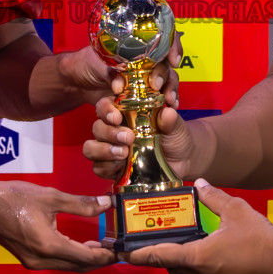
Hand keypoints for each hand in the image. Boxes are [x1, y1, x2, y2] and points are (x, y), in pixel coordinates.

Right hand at [0, 179, 116, 270]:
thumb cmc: (13, 198)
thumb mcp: (51, 196)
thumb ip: (81, 204)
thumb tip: (106, 204)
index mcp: (49, 246)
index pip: (87, 258)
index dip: (108, 255)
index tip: (123, 249)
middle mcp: (42, 260)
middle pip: (79, 267)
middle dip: (100, 259)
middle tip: (117, 248)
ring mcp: (33, 262)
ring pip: (68, 266)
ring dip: (86, 258)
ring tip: (103, 245)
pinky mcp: (28, 258)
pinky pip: (57, 263)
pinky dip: (72, 256)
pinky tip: (80, 243)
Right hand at [82, 31, 192, 180]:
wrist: (181, 160)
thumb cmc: (175, 135)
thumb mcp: (176, 125)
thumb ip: (171, 119)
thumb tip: (167, 112)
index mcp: (125, 112)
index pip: (106, 105)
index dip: (106, 109)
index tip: (117, 116)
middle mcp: (114, 128)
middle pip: (97, 126)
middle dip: (109, 132)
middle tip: (128, 137)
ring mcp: (111, 148)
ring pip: (91, 147)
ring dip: (104, 150)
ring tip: (124, 153)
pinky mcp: (112, 167)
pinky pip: (98, 168)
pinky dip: (107, 168)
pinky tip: (120, 167)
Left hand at [122, 181, 272, 273]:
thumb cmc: (261, 238)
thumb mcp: (236, 210)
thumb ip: (213, 197)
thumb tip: (198, 185)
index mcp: (198, 257)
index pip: (159, 256)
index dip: (137, 255)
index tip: (121, 253)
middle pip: (169, 269)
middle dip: (160, 257)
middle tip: (154, 243)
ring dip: (177, 266)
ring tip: (179, 249)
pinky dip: (194, 273)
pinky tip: (203, 258)